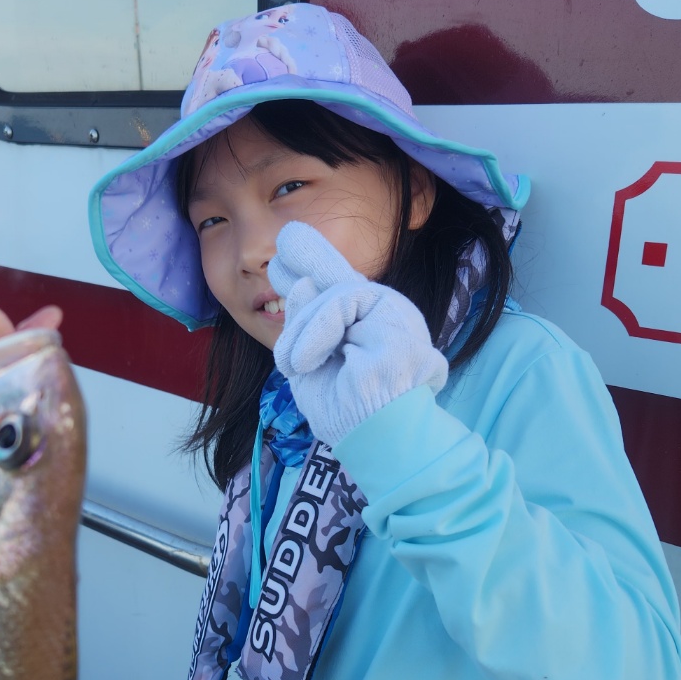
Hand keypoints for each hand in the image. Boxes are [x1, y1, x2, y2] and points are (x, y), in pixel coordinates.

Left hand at [268, 221, 447, 446]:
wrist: (373, 437)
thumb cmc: (344, 414)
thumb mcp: (309, 367)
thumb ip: (305, 327)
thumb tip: (303, 284)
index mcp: (359, 332)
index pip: (335, 295)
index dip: (313, 268)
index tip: (284, 260)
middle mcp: (377, 318)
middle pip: (342, 279)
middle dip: (312, 256)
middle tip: (286, 241)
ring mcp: (390, 314)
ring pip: (333, 293)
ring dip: (304, 329)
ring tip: (295, 365)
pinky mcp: (396, 315)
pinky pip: (344, 301)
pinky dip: (318, 329)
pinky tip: (307, 360)